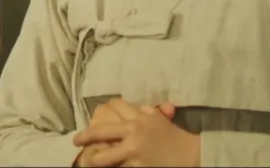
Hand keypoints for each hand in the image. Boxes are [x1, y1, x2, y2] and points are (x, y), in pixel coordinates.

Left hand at [73, 106, 198, 166]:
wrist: (192, 155)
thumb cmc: (175, 136)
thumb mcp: (159, 119)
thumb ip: (145, 111)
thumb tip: (136, 107)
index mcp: (136, 123)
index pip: (107, 123)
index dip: (90, 129)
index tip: (79, 135)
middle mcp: (133, 137)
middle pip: (101, 137)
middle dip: (85, 141)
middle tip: (76, 143)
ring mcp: (135, 155)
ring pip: (107, 159)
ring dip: (99, 160)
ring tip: (92, 161)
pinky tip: (115, 167)